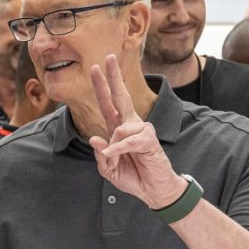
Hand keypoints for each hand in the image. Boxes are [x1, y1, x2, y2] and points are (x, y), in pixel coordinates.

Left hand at [88, 55, 185, 208]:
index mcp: (118, 129)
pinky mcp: (149, 139)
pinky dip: (118, 150)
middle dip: (113, 78)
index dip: (102, 86)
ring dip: (112, 150)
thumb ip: (101, 156)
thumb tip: (94, 139)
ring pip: (117, 129)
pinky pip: (127, 140)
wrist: (155, 191)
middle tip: (108, 57)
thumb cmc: (134, 177)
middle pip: (120, 97)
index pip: (108, 104)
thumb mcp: (109, 170)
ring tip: (119, 162)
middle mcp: (130, 125)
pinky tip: (115, 156)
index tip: (97, 67)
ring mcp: (141, 130)